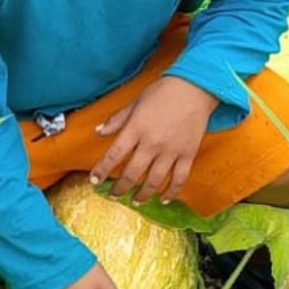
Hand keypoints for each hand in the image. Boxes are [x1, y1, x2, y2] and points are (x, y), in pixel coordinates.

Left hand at [90, 76, 218, 204]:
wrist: (195, 87)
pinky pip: (179, 178)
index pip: (114, 154)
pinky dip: (171, 192)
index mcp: (136, 128)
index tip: (94, 181)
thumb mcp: (135, 102)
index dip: (102, 170)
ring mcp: (171, 150)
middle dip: (119, 188)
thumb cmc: (163, 91)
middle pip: (132, 173)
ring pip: (153, 180)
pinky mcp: (188, 154)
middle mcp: (152, 143)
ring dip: (142, 194)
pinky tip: (163, 198)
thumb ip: (117, 119)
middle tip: (113, 195)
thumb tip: (99, 131)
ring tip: (135, 200)